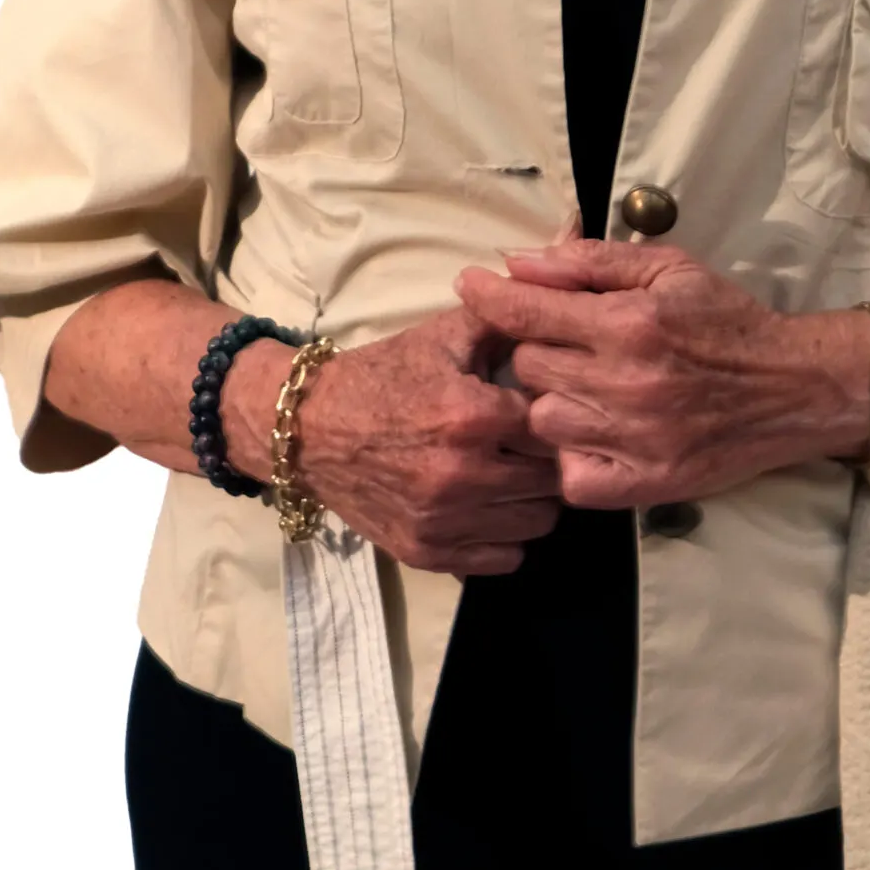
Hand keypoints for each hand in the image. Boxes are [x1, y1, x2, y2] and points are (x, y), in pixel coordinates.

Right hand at [292, 306, 561, 576]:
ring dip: (534, 499)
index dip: (561, 416)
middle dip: (551, 459)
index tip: (553, 411)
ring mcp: (444, 520)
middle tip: (536, 445)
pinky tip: (493, 507)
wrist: (309, 427)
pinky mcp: (427, 552)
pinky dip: (507, 537)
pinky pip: (504, 559)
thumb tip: (560, 310)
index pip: (556, 427)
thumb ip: (506, 320)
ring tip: (517, 474)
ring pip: (536, 523)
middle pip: (552, 479)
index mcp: (472, 415)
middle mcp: (462, 474)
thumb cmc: (384, 375)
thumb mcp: (443, 335)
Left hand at [455, 241, 865, 508]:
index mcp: (629, 324)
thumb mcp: (668, 268)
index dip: (489, 297)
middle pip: (528, 368)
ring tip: (583, 388)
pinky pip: (571, 477)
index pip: (529, 312)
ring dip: (551, 402)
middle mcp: (626, 383)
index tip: (469, 285)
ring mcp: (634, 440)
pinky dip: (572, 456)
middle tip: (564, 344)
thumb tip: (520, 261)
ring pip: (541, 423)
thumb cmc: (726, 319)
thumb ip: (591, 262)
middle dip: (535, 349)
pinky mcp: (645, 485)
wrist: (791, 387)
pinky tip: (594, 433)